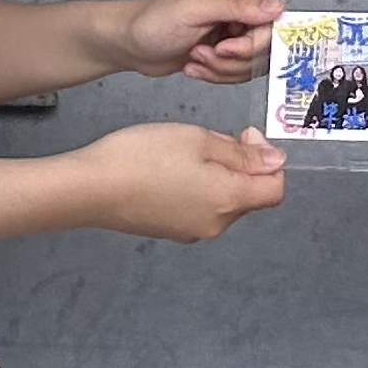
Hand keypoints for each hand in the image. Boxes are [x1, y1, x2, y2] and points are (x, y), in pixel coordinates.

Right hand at [72, 123, 286, 243]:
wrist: (91, 188)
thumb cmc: (143, 157)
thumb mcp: (198, 139)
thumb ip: (241, 153)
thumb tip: (276, 162)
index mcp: (229, 200)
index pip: (275, 189)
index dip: (268, 160)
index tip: (245, 136)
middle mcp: (215, 224)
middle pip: (249, 195)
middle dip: (240, 164)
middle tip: (210, 138)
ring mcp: (191, 231)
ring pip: (222, 200)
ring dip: (217, 175)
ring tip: (185, 151)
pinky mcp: (171, 231)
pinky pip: (199, 207)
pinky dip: (196, 188)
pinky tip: (170, 169)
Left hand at [114, 0, 282, 82]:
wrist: (130, 43)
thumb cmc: (154, 21)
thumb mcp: (195, 8)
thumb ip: (238, 6)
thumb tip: (277, 6)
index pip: (271, 23)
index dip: (251, 44)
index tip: (224, 49)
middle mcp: (242, 10)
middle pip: (262, 48)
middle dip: (230, 60)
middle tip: (202, 53)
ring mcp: (234, 33)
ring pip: (250, 66)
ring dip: (220, 70)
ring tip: (194, 57)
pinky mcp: (226, 53)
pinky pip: (237, 74)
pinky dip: (214, 76)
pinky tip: (193, 65)